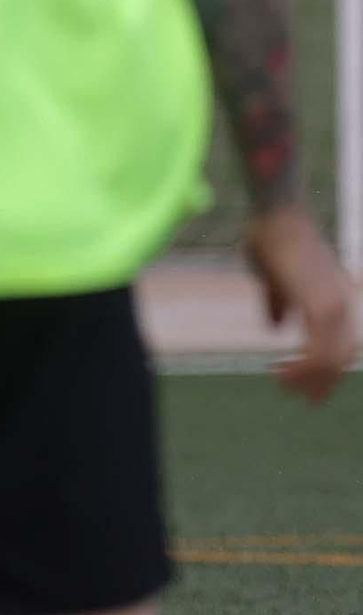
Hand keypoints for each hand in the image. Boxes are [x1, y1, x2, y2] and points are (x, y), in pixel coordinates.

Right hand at [245, 207, 356, 402]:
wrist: (276, 216)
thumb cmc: (271, 239)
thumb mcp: (274, 277)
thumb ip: (279, 301)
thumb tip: (277, 326)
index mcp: (333, 298)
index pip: (343, 346)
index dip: (327, 369)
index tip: (307, 385)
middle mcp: (340, 305)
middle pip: (342, 359)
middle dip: (321, 382)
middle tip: (300, 398)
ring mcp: (333, 306)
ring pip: (331, 361)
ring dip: (308, 379)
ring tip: (283, 384)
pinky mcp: (319, 307)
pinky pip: (317, 351)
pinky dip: (301, 369)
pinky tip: (280, 371)